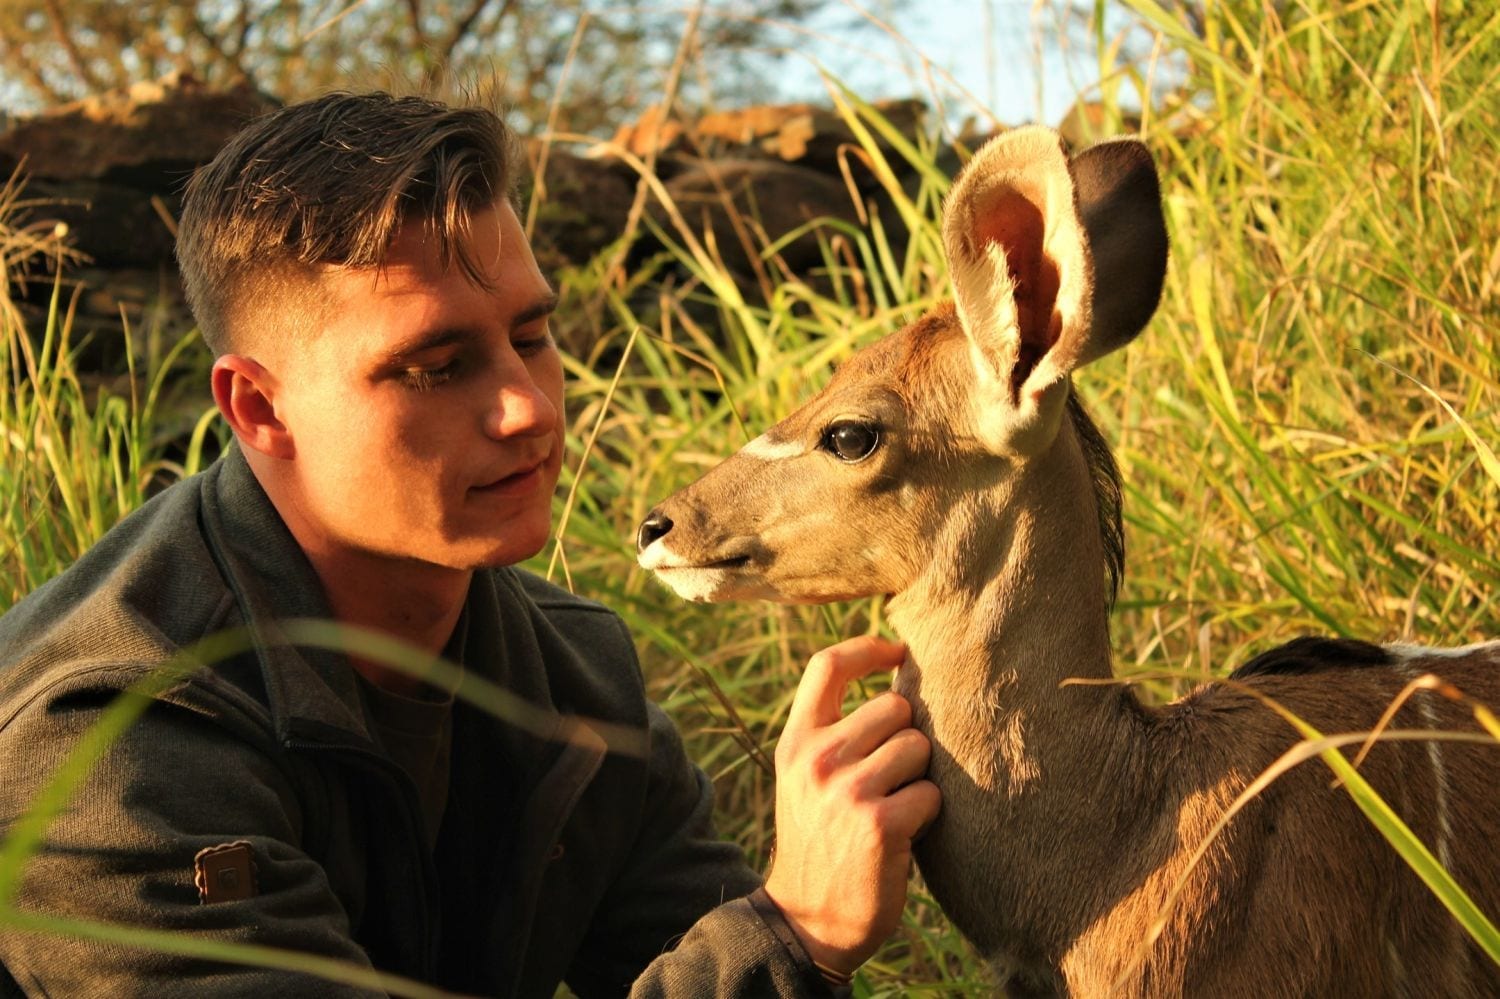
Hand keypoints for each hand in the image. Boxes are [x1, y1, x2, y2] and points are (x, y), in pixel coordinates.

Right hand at [763, 635, 940, 975]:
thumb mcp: (804, 780)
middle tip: (892, 777)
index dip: (868, 647)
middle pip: (893, 707)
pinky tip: (905, 835)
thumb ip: (833, 733)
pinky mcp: (880, 824)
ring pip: (918, 747)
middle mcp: (817, 759)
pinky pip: (931, 792)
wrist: (807, 921)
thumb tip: (897, 681)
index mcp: (796, 743)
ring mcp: (847, 791)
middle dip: (906, 737)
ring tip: (895, 807)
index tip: (898, 653)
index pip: (827, 665)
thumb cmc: (820, 841)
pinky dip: (928, 813)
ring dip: (919, 776)